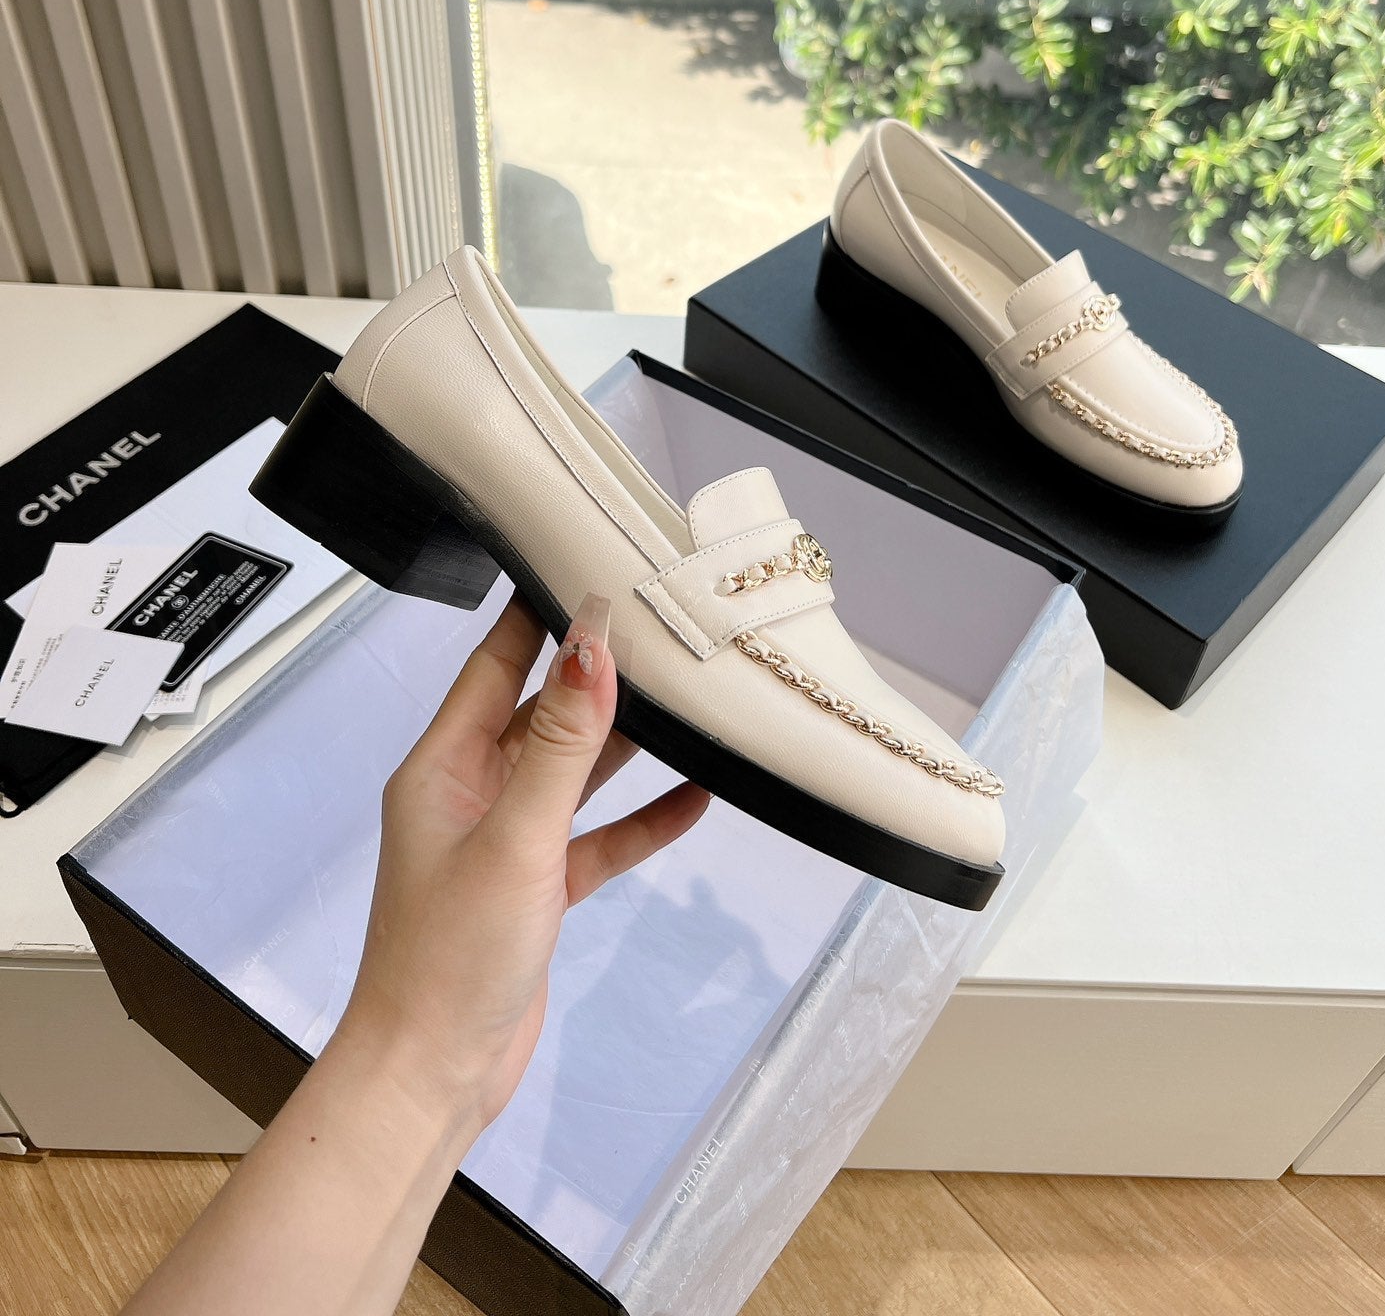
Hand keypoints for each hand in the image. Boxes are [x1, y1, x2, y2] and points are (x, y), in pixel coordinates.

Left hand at [336, 592, 708, 1143]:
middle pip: (542, 711)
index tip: (581, 564)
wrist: (432, 1075)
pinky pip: (596, 837)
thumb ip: (563, 742)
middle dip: (595, 673)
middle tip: (657, 627)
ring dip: (625, 743)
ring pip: (574, 772)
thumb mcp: (517, 837)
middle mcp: (471, 793)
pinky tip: (695, 799)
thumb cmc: (448, 959)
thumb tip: (591, 646)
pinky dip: (640, 819)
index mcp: (444, 767)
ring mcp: (505, 841)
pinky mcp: (536, 889)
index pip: (494, 665)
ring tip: (687, 700)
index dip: (536, 616)